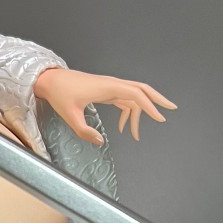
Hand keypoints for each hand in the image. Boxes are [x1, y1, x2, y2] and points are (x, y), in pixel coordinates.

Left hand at [33, 67, 175, 146]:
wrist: (50, 81)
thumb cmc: (60, 95)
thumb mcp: (69, 116)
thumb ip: (84, 131)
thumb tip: (100, 141)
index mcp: (108, 87)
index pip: (136, 95)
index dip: (150, 107)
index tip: (160, 118)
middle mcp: (112, 84)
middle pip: (142, 89)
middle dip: (158, 99)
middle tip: (172, 109)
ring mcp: (110, 87)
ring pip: (134, 96)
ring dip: (140, 113)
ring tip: (136, 135)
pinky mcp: (106, 91)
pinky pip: (124, 100)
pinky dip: (128, 113)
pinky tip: (123, 128)